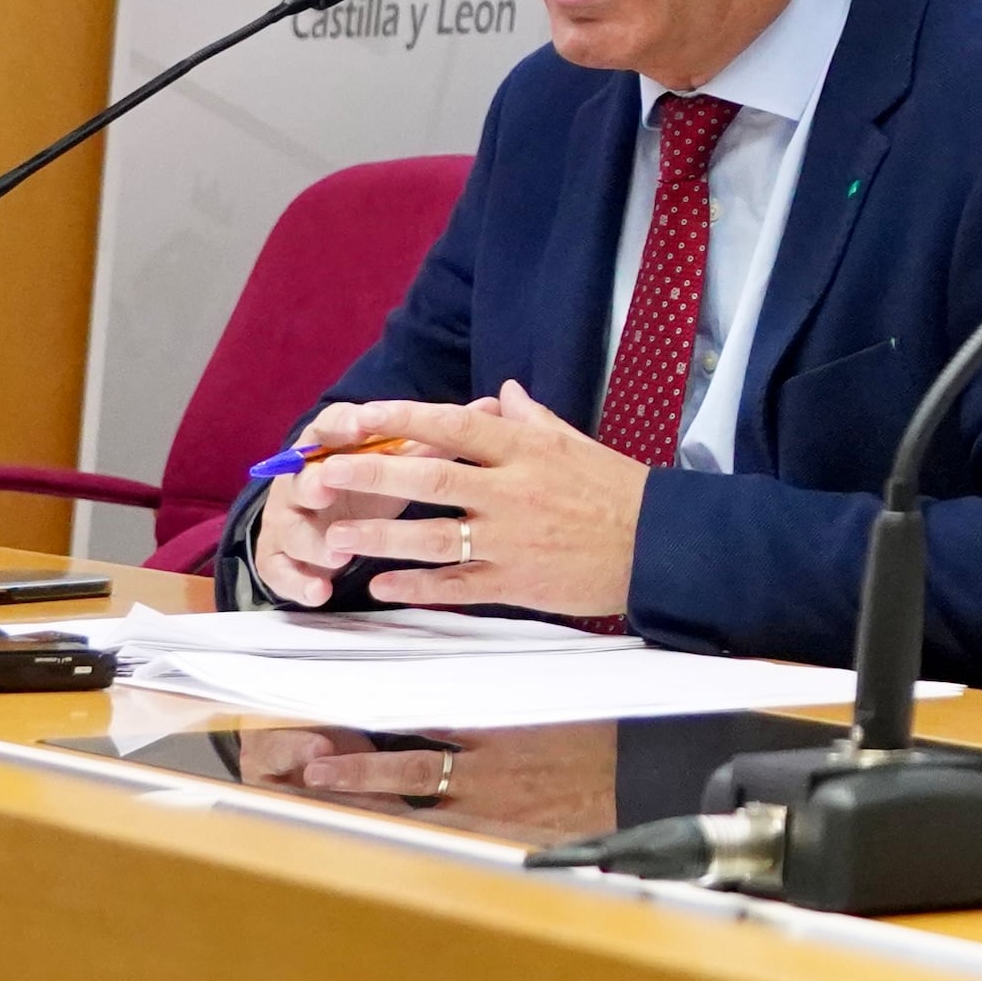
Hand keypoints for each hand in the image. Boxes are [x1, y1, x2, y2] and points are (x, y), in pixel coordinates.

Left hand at [259, 381, 650, 619]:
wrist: (658, 546)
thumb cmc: (616, 490)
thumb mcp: (574, 442)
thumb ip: (531, 419)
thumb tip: (500, 393)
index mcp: (525, 449)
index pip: (453, 425)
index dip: (400, 419)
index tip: (355, 416)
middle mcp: (512, 491)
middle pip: (431, 478)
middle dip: (372, 474)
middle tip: (323, 473)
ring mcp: (511, 540)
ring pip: (434, 537)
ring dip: (381, 538)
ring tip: (337, 536)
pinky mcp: (516, 582)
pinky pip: (456, 586)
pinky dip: (417, 587)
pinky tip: (381, 586)